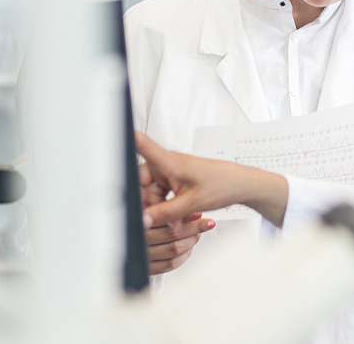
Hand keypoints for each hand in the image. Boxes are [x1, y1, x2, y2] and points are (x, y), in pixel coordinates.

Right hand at [137, 131, 290, 227]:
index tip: (111, 133)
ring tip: (176, 219)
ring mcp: (170, 172)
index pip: (142, 146)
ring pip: (150, 192)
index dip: (125, 140)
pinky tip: (177, 217)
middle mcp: (167, 164)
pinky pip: (160, 195)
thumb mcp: (192, 204)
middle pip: (140, 183)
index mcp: (169, 162)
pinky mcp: (175, 180)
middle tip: (160, 218)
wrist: (241, 184)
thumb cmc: (222, 185)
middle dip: (147, 203)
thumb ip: (164, 213)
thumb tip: (142, 220)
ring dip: (158, 208)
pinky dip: (165, 207)